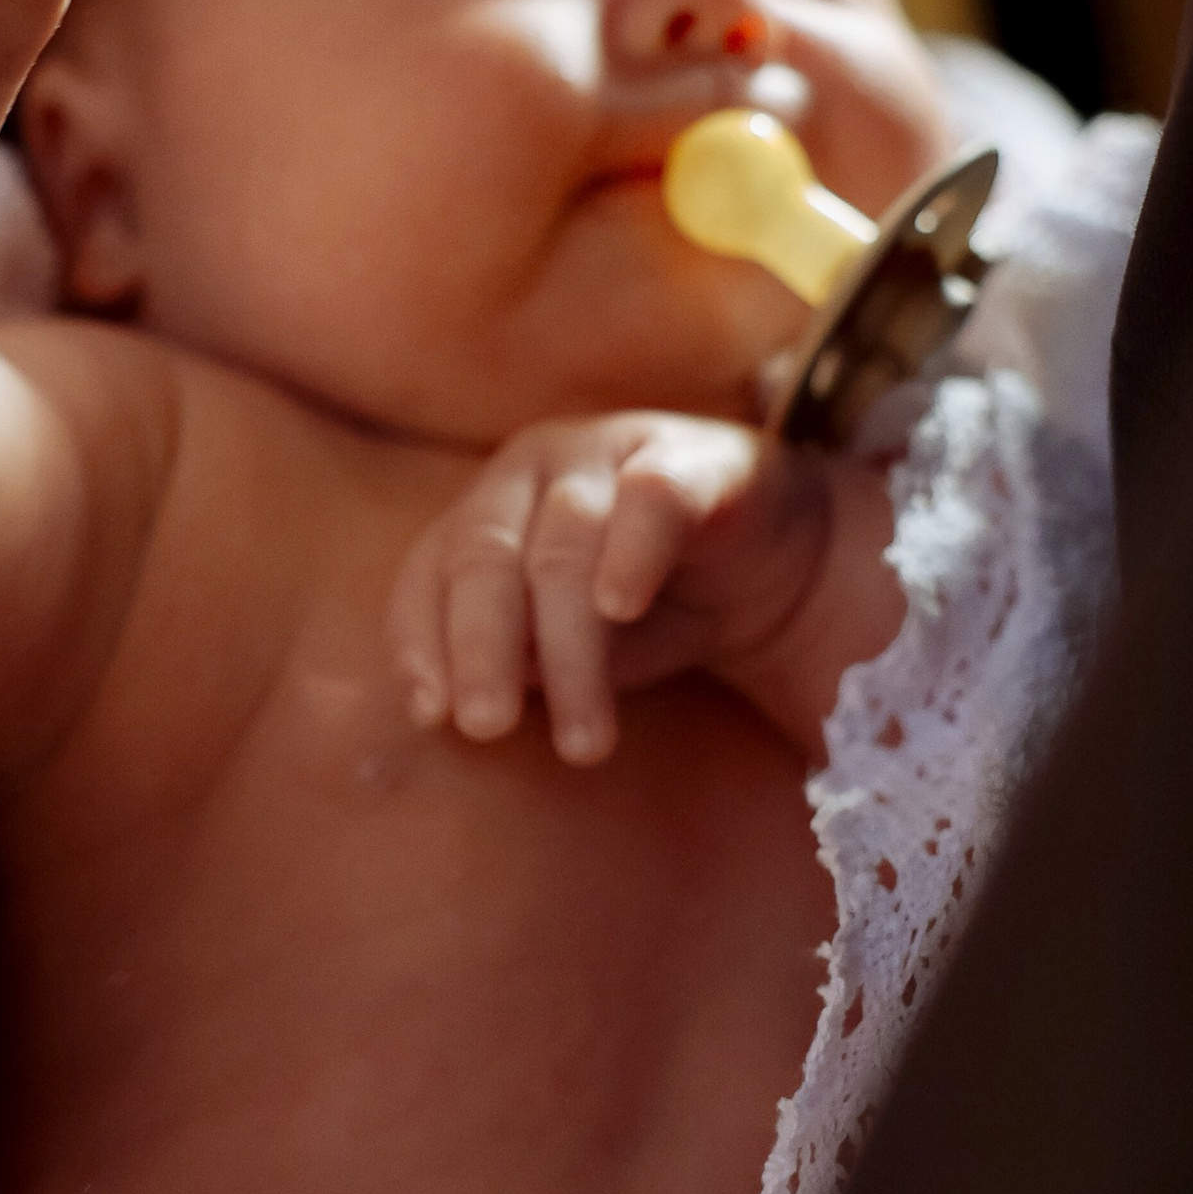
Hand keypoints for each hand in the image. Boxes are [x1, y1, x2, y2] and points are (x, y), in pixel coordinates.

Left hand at [387, 409, 900, 766]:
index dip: (419, 640)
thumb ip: (517, 664)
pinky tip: (621, 608)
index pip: (428, 571)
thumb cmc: (645, 607)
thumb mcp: (569, 648)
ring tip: (585, 740)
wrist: (773, 563)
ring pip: (564, 543)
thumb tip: (461, 706)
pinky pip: (649, 498)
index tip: (429, 716)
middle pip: (485, 553)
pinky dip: (629, 552)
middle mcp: (532, 470)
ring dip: (568, 645)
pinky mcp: (689, 459)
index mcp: (486, 512)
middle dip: (479, 646)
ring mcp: (607, 453)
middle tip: (486, 727)